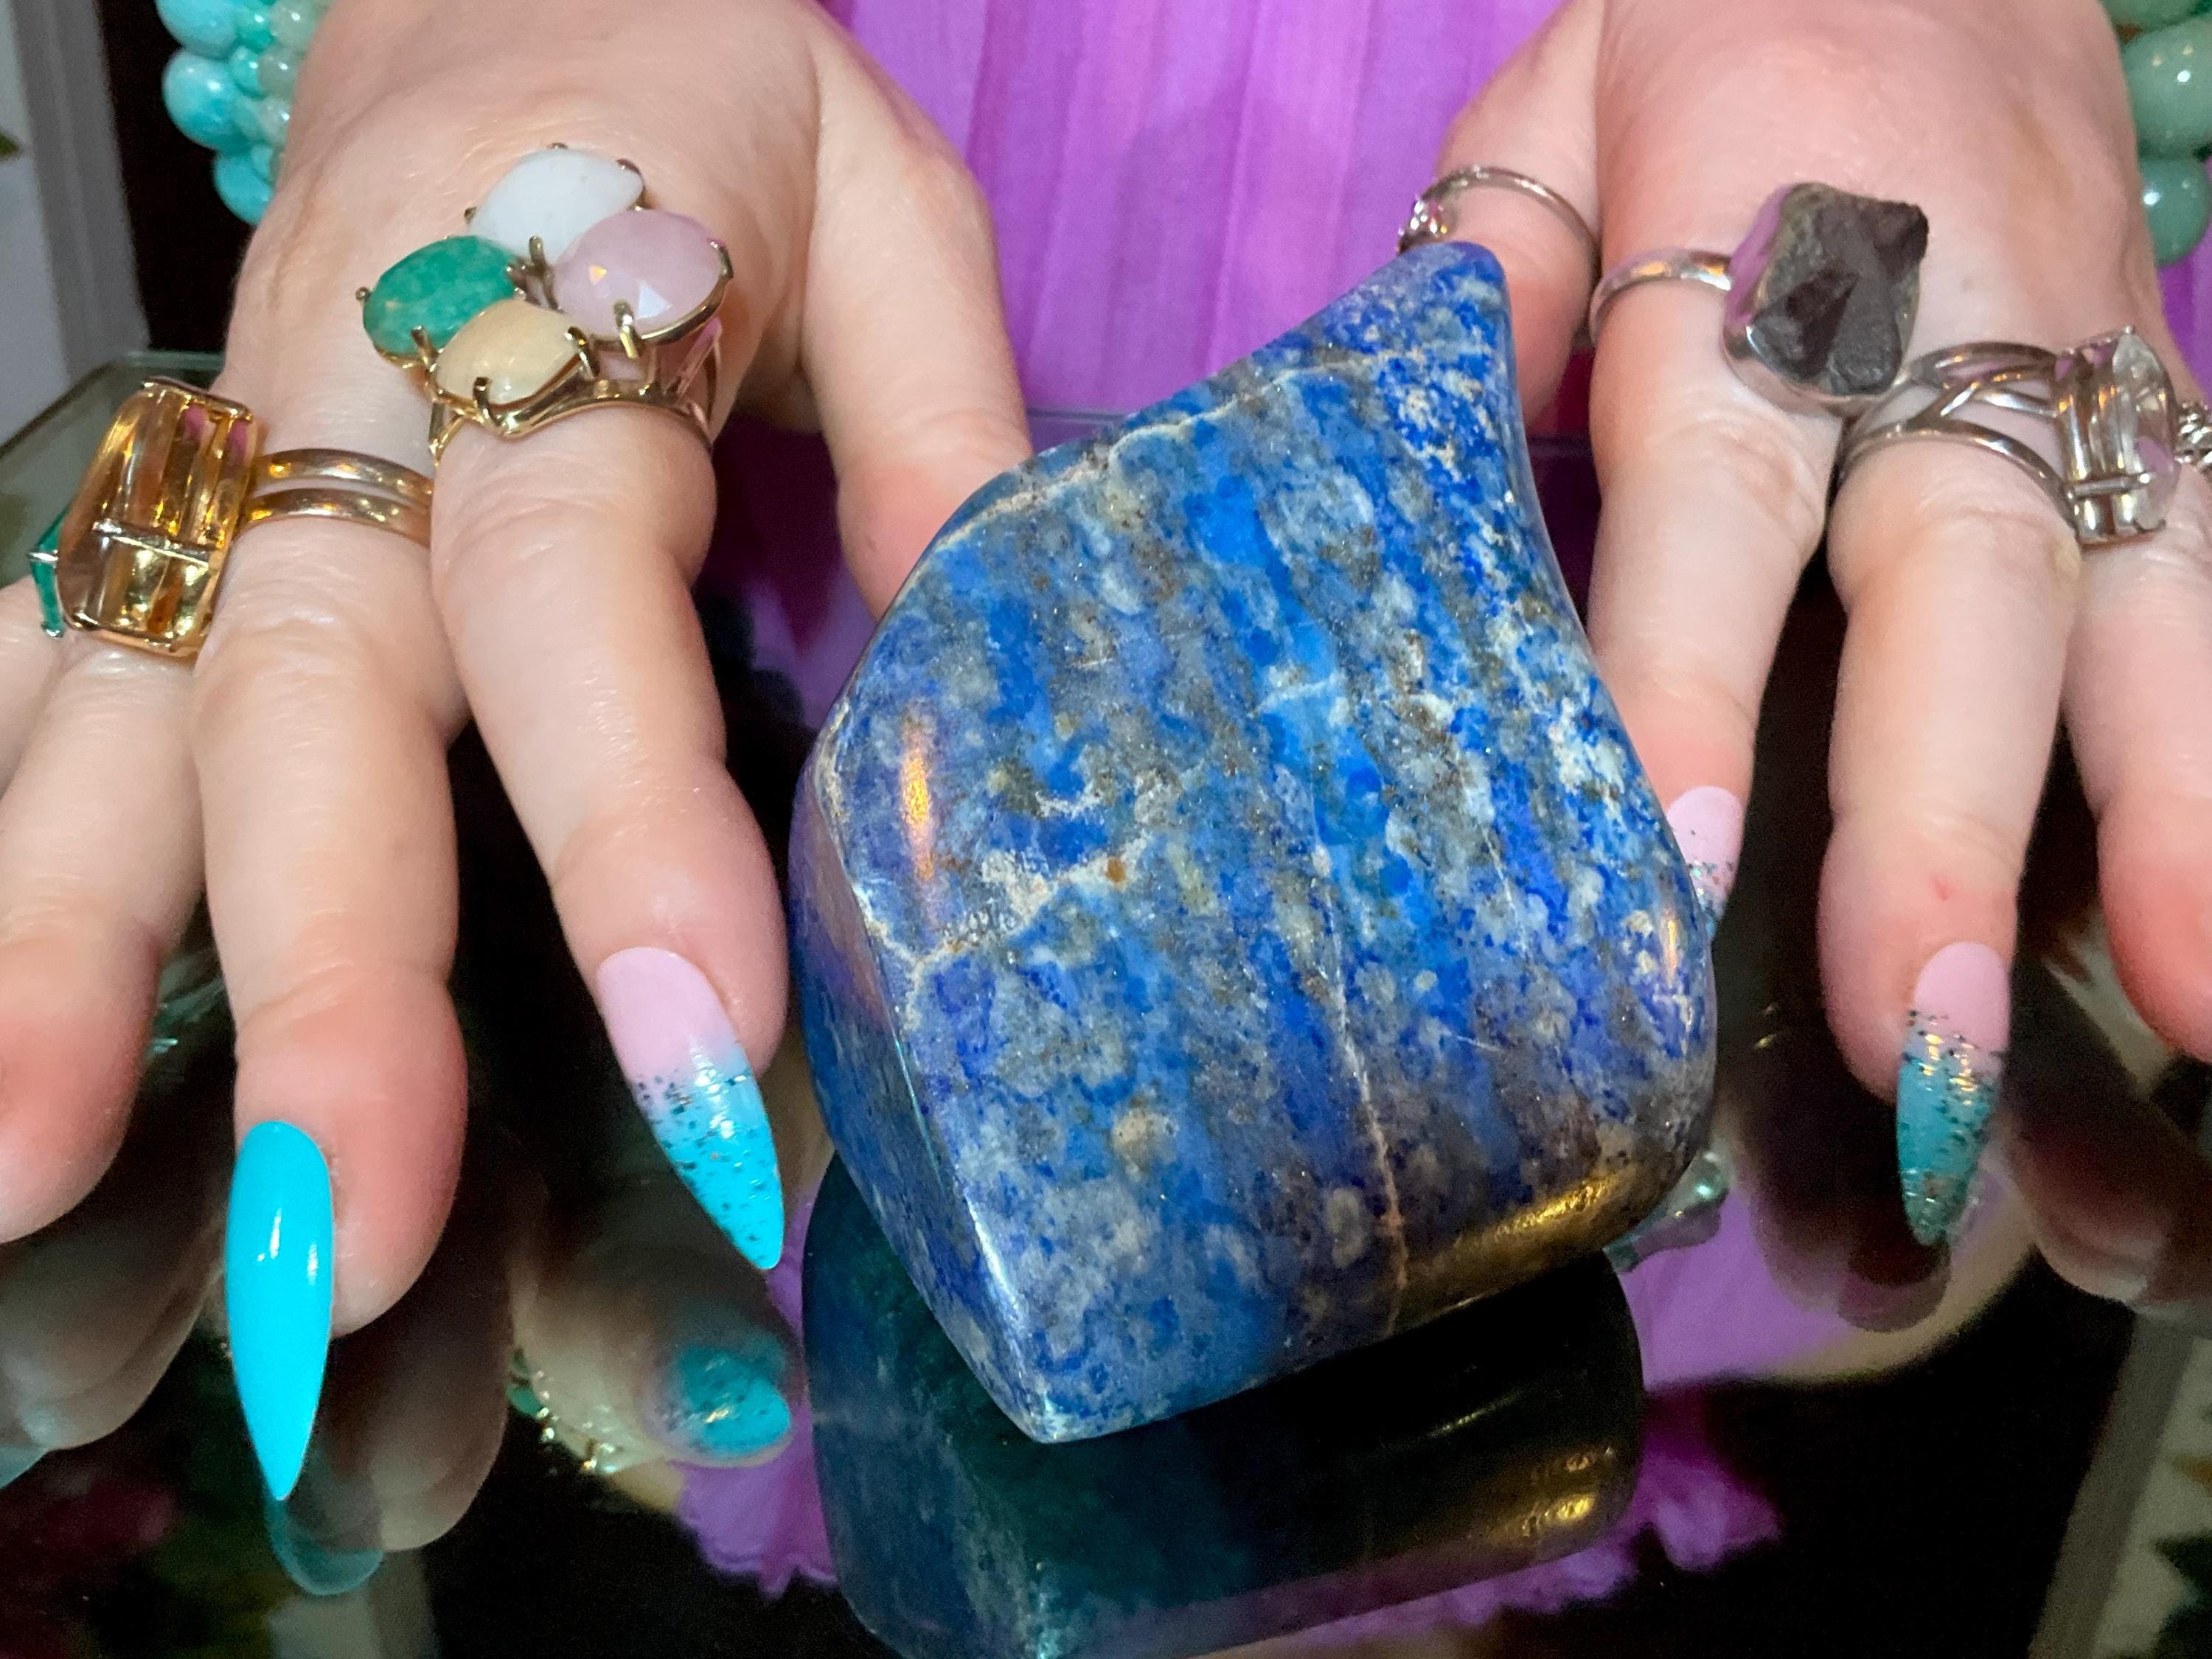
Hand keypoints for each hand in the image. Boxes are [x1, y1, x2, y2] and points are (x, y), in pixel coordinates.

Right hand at [0, 0, 1026, 1496]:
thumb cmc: (699, 99)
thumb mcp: (876, 202)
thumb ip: (937, 419)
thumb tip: (985, 659)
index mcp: (538, 300)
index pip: (573, 581)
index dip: (624, 818)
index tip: (700, 1053)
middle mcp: (333, 401)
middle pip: (307, 696)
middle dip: (323, 976)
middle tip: (343, 1241)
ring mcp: (215, 463)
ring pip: (113, 710)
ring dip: (64, 958)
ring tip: (32, 1192)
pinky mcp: (158, 512)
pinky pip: (44, 679)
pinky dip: (6, 865)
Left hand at [1428, 0, 2211, 1313]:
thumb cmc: (1705, 43)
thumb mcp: (1550, 116)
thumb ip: (1484, 292)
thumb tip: (1399, 482)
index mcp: (1763, 241)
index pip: (1714, 486)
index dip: (1694, 679)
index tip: (1678, 863)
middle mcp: (1948, 324)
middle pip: (1955, 586)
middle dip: (1940, 818)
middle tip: (1912, 1033)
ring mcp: (2086, 374)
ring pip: (2146, 607)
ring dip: (2167, 829)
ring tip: (2185, 1026)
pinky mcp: (2167, 414)